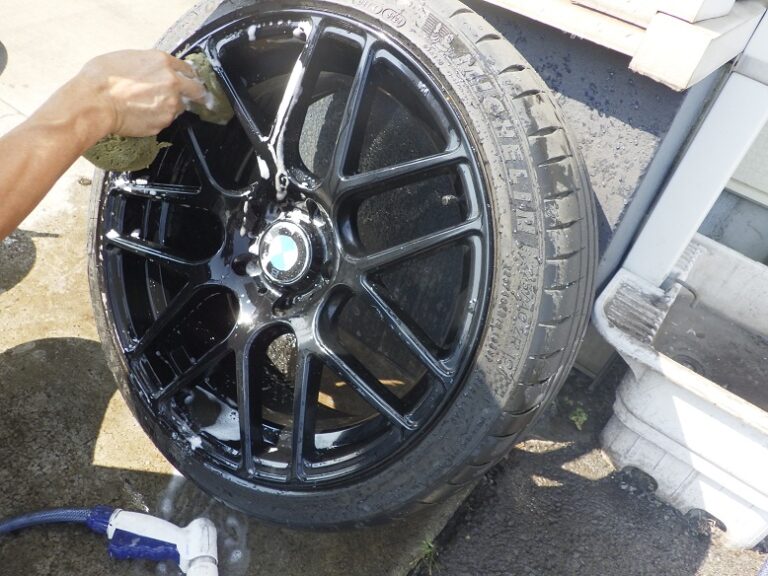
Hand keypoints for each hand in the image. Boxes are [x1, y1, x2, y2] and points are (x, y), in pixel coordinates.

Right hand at [76, 49, 206, 137]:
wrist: (94, 102)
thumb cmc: (102, 78)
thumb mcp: (127, 57)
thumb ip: (150, 63)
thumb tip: (157, 68)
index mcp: (163, 62)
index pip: (189, 69)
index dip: (188, 76)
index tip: (189, 80)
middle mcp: (173, 83)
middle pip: (196, 91)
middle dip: (194, 94)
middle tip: (188, 97)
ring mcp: (170, 104)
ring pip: (180, 107)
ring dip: (171, 106)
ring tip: (149, 105)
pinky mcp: (164, 122)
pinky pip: (166, 120)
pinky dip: (158, 118)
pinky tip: (142, 114)